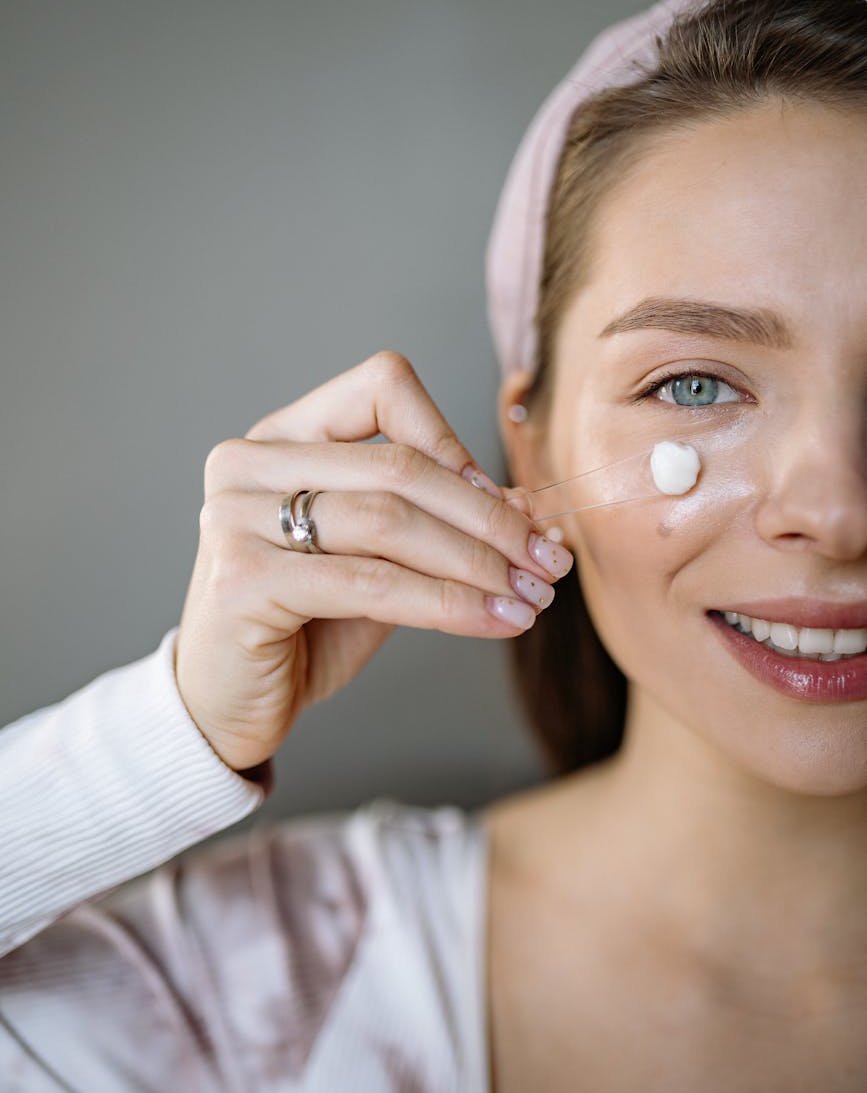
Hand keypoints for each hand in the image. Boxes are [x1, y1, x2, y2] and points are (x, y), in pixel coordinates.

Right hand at [174, 352, 572, 771]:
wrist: (228, 705)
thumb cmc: (304, 626)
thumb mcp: (378, 560)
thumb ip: (435, 524)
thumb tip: (528, 506)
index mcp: (282, 436)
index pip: (382, 386)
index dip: (453, 438)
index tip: (504, 501)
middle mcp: (249, 463)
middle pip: (399, 466)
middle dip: (490, 519)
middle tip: (547, 561)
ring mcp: (236, 518)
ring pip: (389, 522)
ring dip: (478, 563)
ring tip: (531, 597)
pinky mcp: (242, 580)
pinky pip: (370, 583)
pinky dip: (445, 603)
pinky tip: (492, 621)